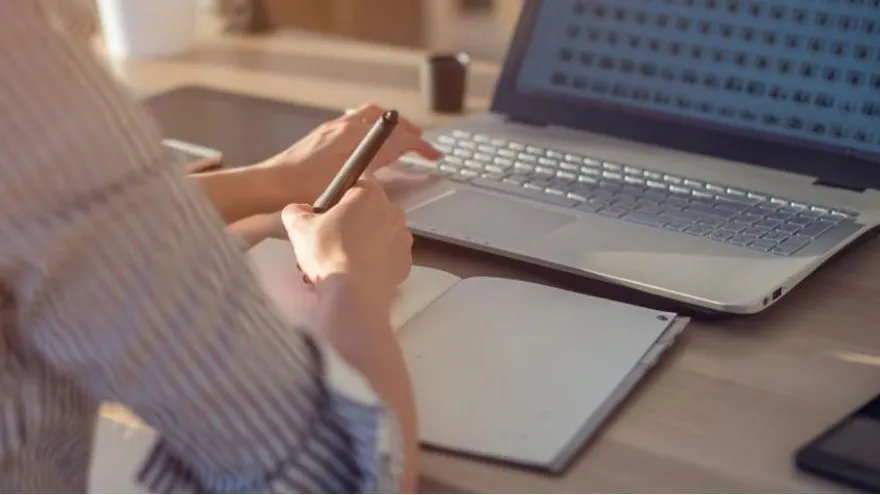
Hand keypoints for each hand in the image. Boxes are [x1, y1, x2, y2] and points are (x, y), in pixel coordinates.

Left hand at [257, 103, 440, 210]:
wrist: (268, 184)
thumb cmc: (302, 187)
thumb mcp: (347, 180)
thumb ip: (374, 164)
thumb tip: (396, 152)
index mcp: (353, 137)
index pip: (396, 136)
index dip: (419, 145)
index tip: (433, 155)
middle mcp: (344, 127)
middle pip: (386, 120)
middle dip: (408, 131)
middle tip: (422, 144)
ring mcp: (332, 129)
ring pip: (370, 116)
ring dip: (390, 125)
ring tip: (401, 134)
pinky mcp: (323, 135)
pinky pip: (355, 120)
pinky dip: (372, 126)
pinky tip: (370, 138)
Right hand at [281, 177, 412, 308]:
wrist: (353, 296)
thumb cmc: (327, 252)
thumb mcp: (299, 228)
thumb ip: (295, 211)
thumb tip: (298, 209)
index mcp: (370, 195)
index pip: (355, 185)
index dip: (338, 199)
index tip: (325, 217)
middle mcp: (393, 212)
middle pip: (368, 212)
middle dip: (350, 224)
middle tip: (328, 243)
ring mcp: (403, 239)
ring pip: (378, 236)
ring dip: (362, 244)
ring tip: (339, 264)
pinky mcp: (406, 264)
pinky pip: (386, 258)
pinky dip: (374, 263)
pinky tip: (356, 275)